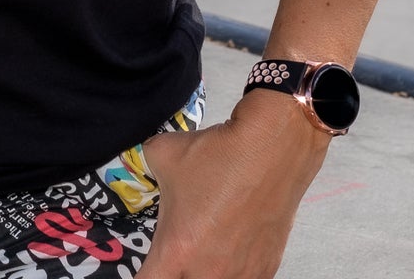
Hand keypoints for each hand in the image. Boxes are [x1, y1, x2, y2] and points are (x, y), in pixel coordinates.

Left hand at [139, 90, 329, 277]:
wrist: (272, 147)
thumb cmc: (219, 153)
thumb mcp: (161, 152)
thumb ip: (144, 170)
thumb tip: (144, 165)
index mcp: (176, 250)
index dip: (142, 274)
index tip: (147, 264)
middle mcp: (207, 271)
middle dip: (177, 270)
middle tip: (179, 251)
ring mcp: (240, 273)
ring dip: (207, 270)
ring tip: (208, 246)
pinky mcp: (265, 268)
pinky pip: (243, 278)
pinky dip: (236, 269)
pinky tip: (234, 248)